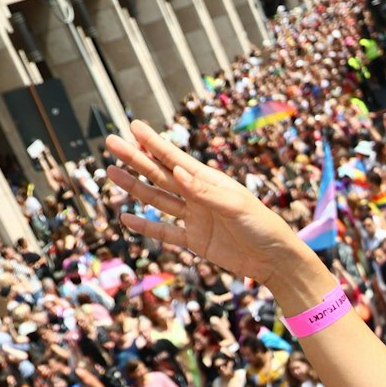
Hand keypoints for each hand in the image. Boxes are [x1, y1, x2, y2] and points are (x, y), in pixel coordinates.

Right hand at [105, 122, 312, 295]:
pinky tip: (126, 217)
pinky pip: (164, 232)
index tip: (134, 126)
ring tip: (111, 172)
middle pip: (160, 174)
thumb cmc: (262, 226)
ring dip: (135, 187)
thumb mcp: (235, 206)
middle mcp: (198, 196)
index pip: (175, 158)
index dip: (154, 143)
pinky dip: (146, 226)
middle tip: (110, 142)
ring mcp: (194, 217)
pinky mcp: (194, 240)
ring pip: (158, 199)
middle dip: (136, 159)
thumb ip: (205, 192)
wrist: (274, 260)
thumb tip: (176, 171)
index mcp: (209, 181)